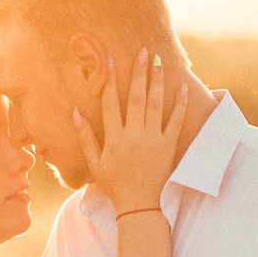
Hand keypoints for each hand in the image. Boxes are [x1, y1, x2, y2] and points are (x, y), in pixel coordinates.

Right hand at [79, 47, 184, 214]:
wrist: (138, 204)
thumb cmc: (114, 184)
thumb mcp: (95, 163)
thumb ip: (85, 137)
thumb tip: (75, 113)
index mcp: (114, 138)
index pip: (110, 102)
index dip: (109, 79)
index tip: (110, 60)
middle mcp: (133, 135)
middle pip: (135, 98)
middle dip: (139, 73)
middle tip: (143, 52)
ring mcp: (153, 140)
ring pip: (155, 105)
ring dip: (157, 82)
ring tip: (159, 62)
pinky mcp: (168, 147)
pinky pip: (175, 123)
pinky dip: (179, 105)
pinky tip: (182, 88)